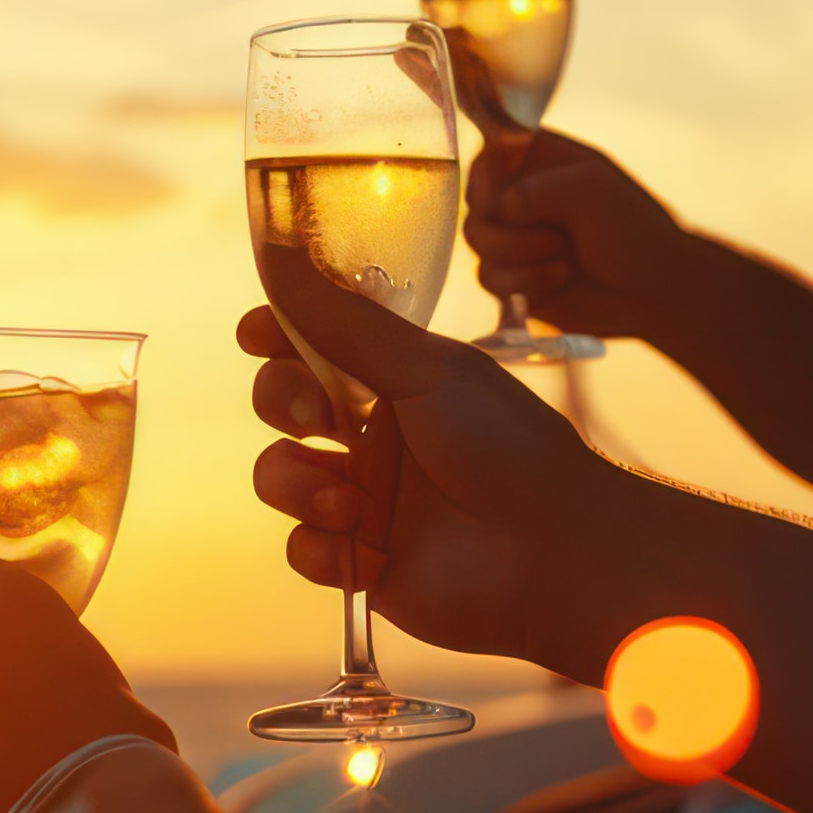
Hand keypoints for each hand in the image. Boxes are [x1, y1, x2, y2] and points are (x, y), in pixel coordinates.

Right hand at [245, 243, 640, 677]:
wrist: (552, 549)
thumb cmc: (506, 447)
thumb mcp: (426, 369)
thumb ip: (343, 319)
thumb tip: (276, 252)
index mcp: (391, 379)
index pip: (309, 343)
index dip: (275, 335)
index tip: (259, 334)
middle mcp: (371, 434)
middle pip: (279, 401)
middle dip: (282, 400)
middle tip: (318, 414)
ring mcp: (361, 497)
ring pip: (277, 475)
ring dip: (295, 483)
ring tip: (349, 505)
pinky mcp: (360, 561)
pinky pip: (301, 548)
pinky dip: (320, 548)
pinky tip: (364, 551)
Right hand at [463, 130, 704, 341]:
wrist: (653, 289)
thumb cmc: (631, 228)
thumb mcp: (587, 189)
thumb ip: (533, 189)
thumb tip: (493, 210)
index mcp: (539, 160)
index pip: (486, 158)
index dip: (486, 181)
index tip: (502, 198)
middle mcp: (520, 196)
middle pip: (474, 206)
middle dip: (511, 230)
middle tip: (557, 235)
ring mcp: (514, 238)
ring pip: (478, 244)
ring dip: (523, 256)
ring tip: (567, 259)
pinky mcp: (513, 277)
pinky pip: (489, 278)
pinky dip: (526, 282)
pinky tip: (561, 279)